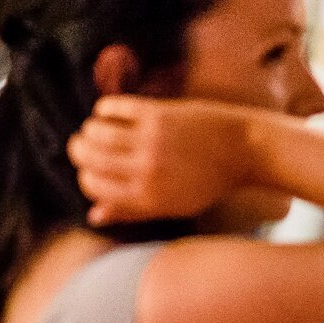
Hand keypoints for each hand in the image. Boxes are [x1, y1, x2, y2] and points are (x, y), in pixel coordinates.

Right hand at [67, 97, 251, 225]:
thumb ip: (130, 211)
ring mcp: (151, 140)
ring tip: (92, 129)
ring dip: (88, 130)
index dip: (85, 177)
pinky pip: (115, 107)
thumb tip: (93, 215)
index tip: (90, 170)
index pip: (94, 187)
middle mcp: (145, 170)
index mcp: (146, 197)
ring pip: (97, 132)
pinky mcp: (158, 113)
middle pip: (90, 158)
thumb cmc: (208, 182)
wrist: (245, 149)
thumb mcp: (171, 206)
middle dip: (79, 151)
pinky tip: (105, 111)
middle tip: (81, 145)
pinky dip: (103, 108)